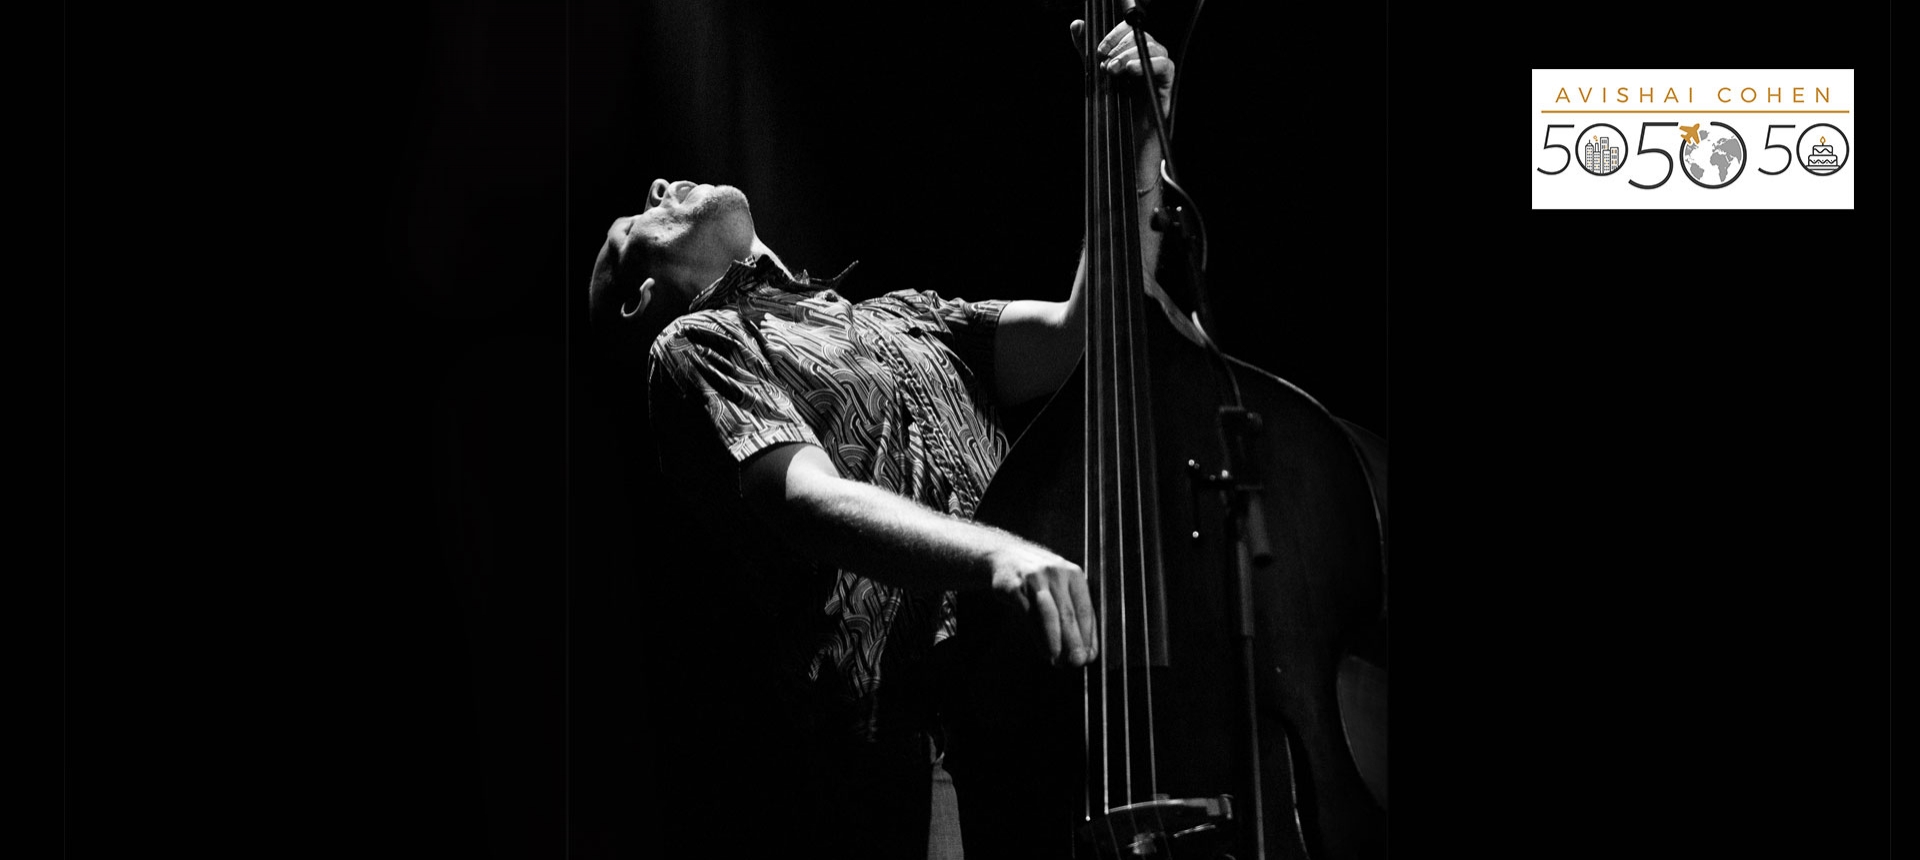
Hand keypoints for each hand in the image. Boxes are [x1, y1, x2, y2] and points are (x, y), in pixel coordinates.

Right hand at [987, 541, 1098, 667]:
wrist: (1005, 556)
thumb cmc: (1039, 577)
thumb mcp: (1060, 586)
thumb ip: (1074, 611)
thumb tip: (1088, 648)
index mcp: (1074, 574)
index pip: (1085, 608)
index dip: (1088, 635)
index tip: (1090, 656)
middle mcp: (1056, 573)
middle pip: (1069, 613)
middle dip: (1074, 641)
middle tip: (1077, 662)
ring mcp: (1035, 579)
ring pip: (1049, 614)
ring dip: (1056, 640)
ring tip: (1058, 660)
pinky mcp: (1015, 587)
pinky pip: (1029, 615)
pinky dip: (1038, 636)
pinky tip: (1043, 650)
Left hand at [1071, 18, 1173, 122]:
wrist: (1120, 137)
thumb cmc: (1111, 107)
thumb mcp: (1095, 73)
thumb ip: (1086, 50)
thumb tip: (1076, 25)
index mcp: (1131, 52)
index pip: (1128, 30)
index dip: (1114, 34)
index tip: (1100, 49)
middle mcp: (1146, 57)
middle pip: (1140, 36)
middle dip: (1120, 46)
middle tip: (1106, 63)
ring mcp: (1157, 69)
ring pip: (1153, 48)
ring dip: (1130, 55)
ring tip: (1114, 70)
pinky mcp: (1166, 83)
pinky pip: (1164, 65)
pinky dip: (1147, 64)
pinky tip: (1131, 70)